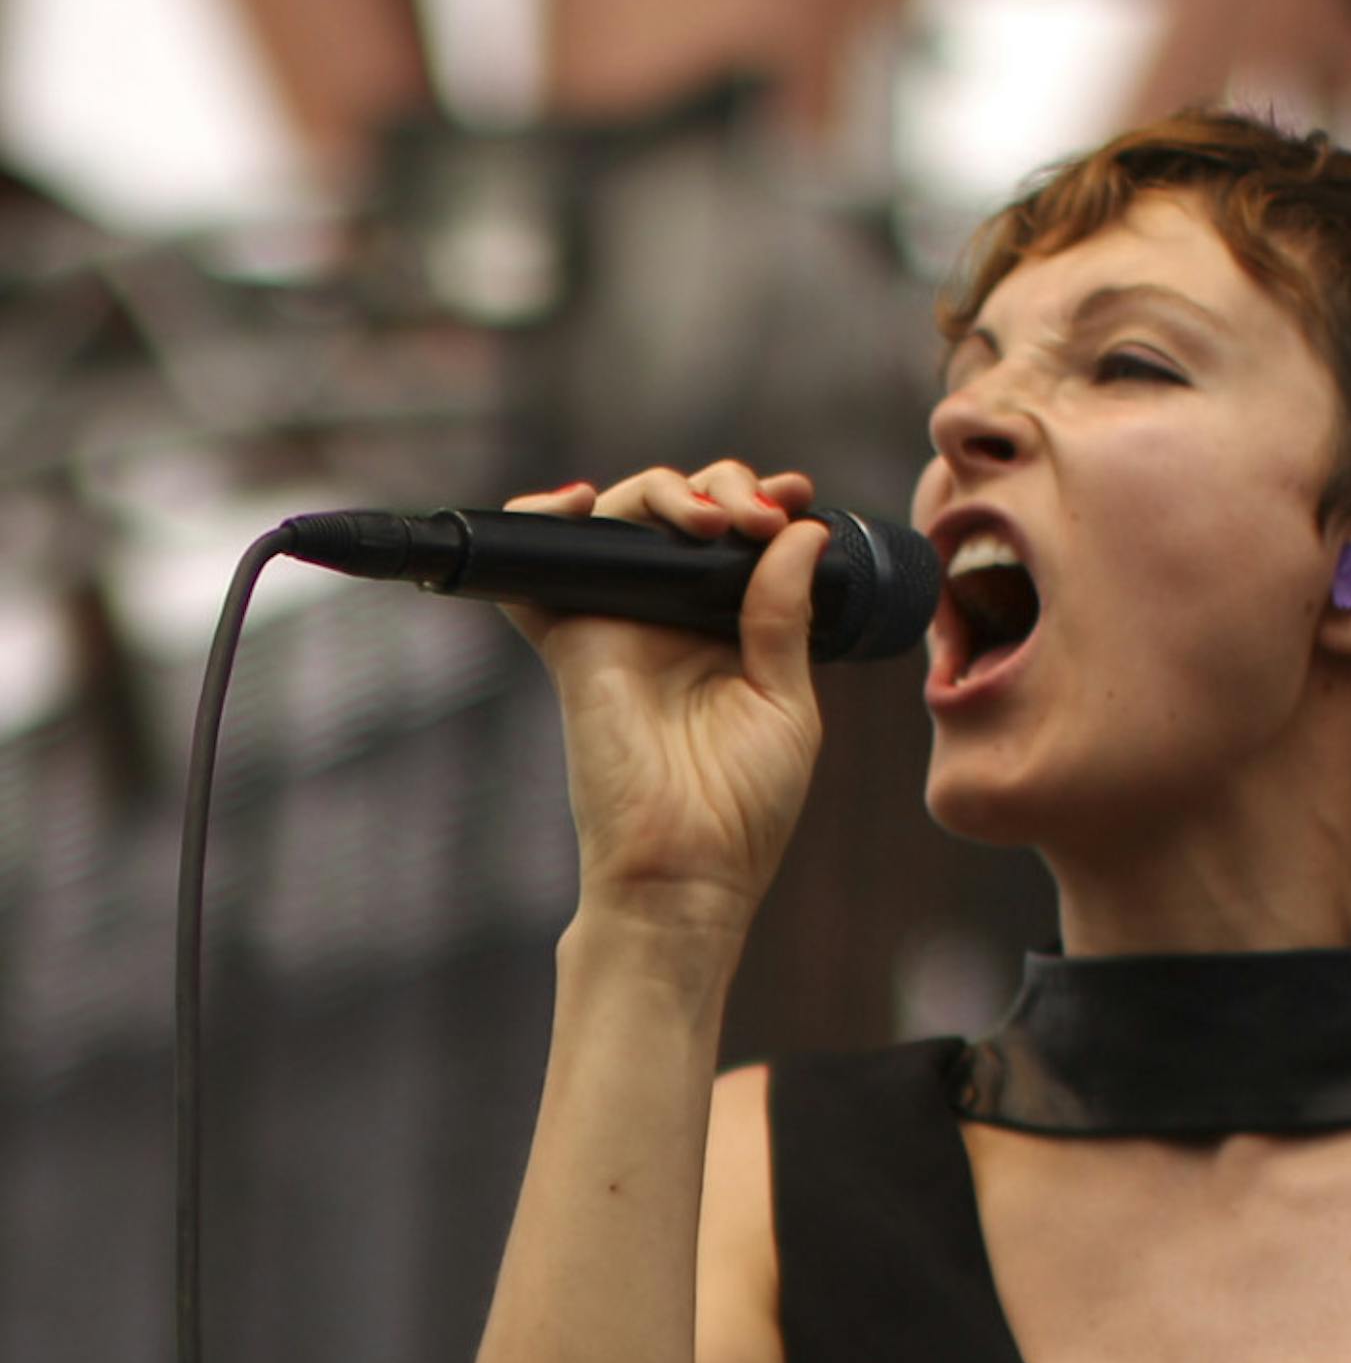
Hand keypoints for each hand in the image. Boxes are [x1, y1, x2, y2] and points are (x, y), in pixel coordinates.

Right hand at [503, 461, 829, 927]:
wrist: (686, 874)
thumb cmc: (743, 811)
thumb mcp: (786, 703)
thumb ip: (785, 616)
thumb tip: (802, 532)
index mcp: (730, 632)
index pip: (737, 540)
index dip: (762, 504)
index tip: (798, 500)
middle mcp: (671, 621)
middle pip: (678, 514)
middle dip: (721, 487)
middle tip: (757, 516)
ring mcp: (619, 626)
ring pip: (620, 520)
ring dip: (662, 492)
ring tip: (709, 518)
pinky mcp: (574, 642)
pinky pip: (536, 569)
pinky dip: (539, 522)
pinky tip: (576, 503)